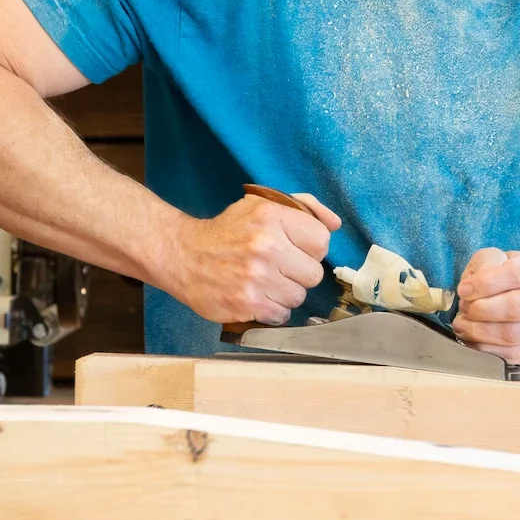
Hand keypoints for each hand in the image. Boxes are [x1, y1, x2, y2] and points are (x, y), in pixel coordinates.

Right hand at [175, 192, 340, 324]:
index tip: (295, 248)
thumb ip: (303, 208)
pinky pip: (281, 314)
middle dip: (299, 272)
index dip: (311, 247)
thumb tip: (335, 223)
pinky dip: (272, 309)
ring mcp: (256, 277)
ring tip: (265, 281)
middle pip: (314, 273)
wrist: (183, 256)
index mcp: (271, 217)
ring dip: (286, 292)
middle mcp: (266, 246)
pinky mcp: (247, 303)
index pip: (321, 239)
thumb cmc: (227, 231)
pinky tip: (258, 296)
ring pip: (299, 296)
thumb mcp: (261, 205)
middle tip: (279, 267)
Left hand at [453, 248, 519, 373]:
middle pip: (515, 307)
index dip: (484, 283)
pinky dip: (486, 349)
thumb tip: (469, 289)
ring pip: (512, 335)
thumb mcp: (496, 259)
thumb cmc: (511, 280)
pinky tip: (475, 339)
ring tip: (463, 324)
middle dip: (480, 310)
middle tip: (464, 309)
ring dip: (479, 331)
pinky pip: (512, 355)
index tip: (464, 290)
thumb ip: (484, 265)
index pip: (516, 273)